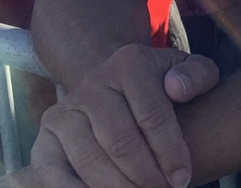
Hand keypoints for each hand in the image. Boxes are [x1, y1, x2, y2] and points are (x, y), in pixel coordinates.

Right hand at [22, 44, 217, 187]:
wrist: (117, 89)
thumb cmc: (164, 87)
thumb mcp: (191, 72)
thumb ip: (197, 75)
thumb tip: (177, 88)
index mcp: (130, 64)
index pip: (152, 115)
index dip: (170, 153)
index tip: (183, 178)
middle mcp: (92, 84)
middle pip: (121, 143)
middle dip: (146, 177)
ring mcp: (64, 112)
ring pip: (90, 162)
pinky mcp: (43, 139)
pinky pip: (53, 175)